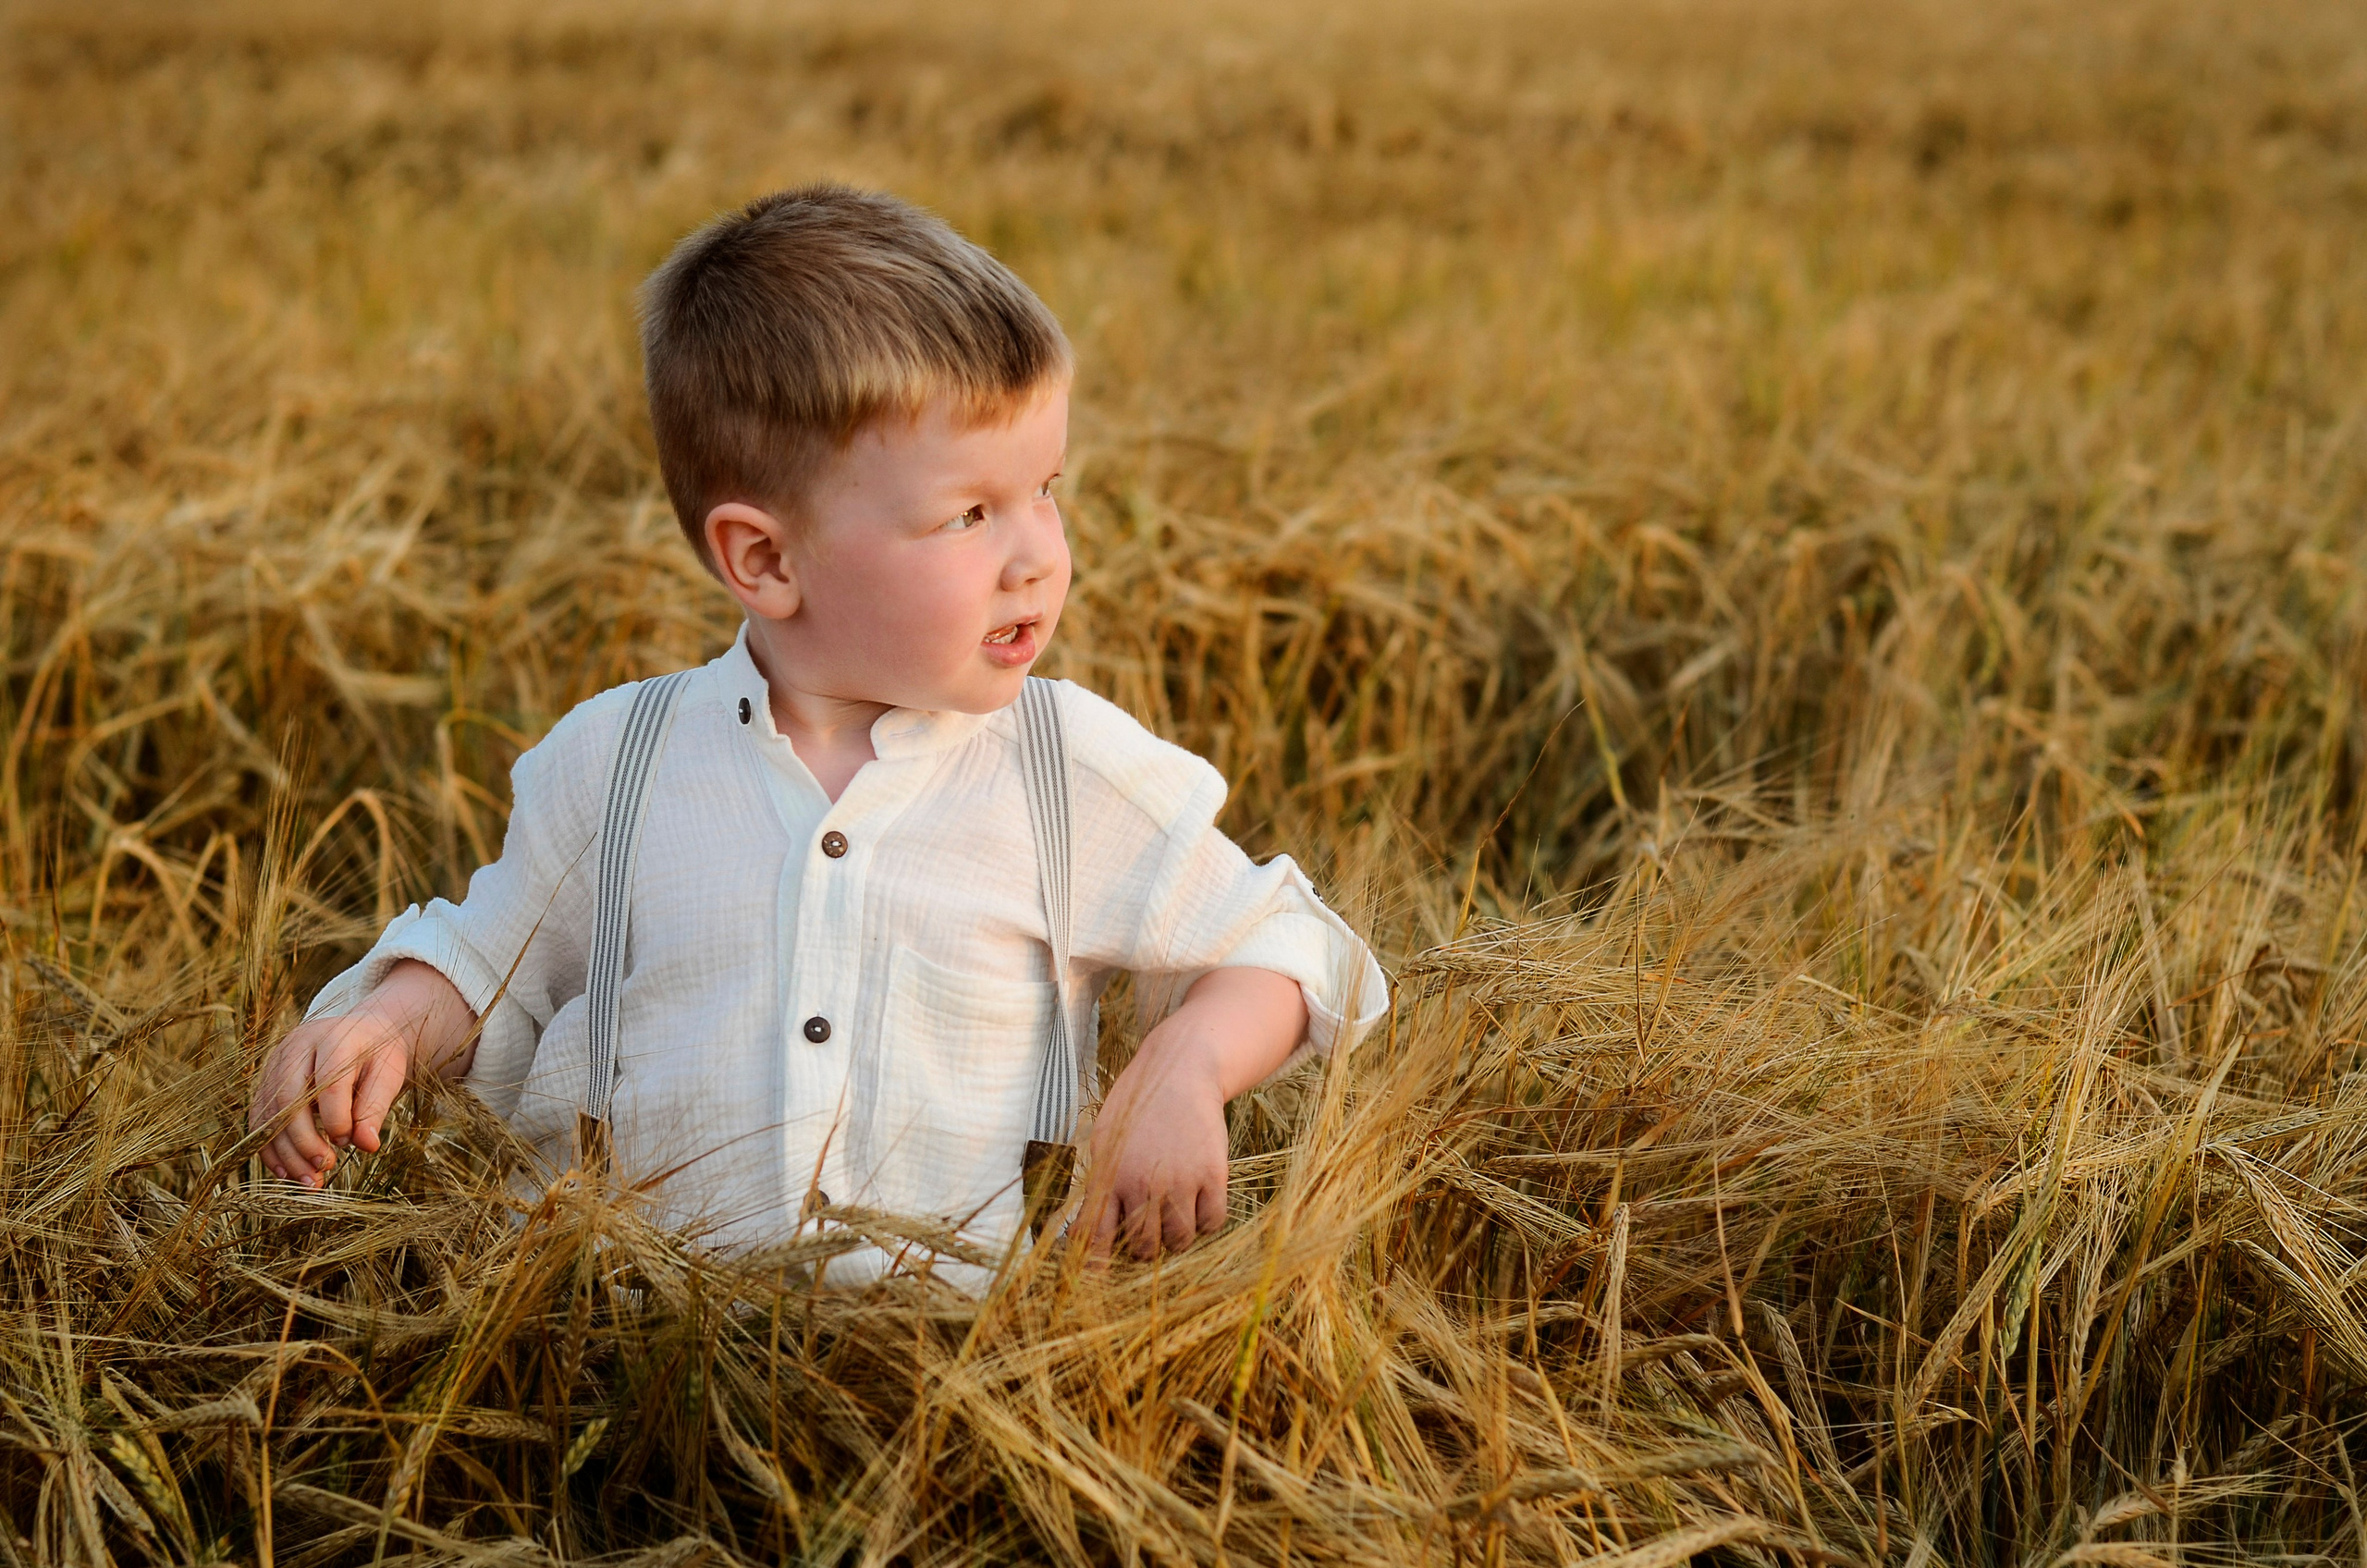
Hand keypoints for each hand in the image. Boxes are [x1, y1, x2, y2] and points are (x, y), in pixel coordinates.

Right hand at [249, 960, 474, 1185]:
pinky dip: (270, 1149)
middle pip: (289, 1100)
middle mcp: (296, 1048)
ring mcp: (275, 1063)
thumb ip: (376, 1107)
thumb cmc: (377, 1055)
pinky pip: (260, 1119)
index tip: (348, 1143)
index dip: (335, 1119)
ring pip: (270, 1113)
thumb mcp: (388, 1074)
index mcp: (333, 1039)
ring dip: (286, 1153)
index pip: (327, 1084)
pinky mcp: (266, 1081)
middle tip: (324, 1167)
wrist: (360, 1032)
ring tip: (309, 1182)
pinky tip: (287, 1173)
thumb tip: (367, 1145)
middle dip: (304, 1141)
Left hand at [1083, 1034, 1229, 1257]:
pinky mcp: (1212, 1175)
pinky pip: (1212, 1222)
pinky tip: (1199, 1203)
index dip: (1096, 1264)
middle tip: (1149, 1234)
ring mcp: (1180, 1181)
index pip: (1097, 1235)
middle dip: (1144, 1248)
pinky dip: (1206, 1221)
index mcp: (1109, 1176)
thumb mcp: (1105, 1140)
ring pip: (1179, 1240)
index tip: (1097, 1280)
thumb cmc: (1137, 1107)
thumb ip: (1098, 1184)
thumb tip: (1084, 1230)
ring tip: (1175, 1215)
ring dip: (1176, 1236)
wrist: (1179, 1071)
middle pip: (1143, 1247)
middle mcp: (1142, 1183)